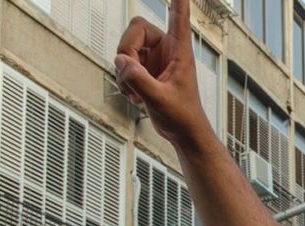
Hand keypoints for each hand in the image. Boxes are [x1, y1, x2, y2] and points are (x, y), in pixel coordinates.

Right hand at [114, 0, 208, 143]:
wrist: (183, 132)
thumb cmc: (183, 116)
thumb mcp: (159, 100)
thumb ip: (139, 80)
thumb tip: (121, 61)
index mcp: (179, 51)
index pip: (178, 17)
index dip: (178, 0)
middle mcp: (167, 50)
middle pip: (135, 30)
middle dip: (126, 52)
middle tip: (130, 75)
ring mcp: (155, 59)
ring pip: (126, 49)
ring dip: (125, 72)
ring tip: (137, 93)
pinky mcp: (146, 70)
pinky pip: (125, 65)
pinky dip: (124, 80)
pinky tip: (135, 95)